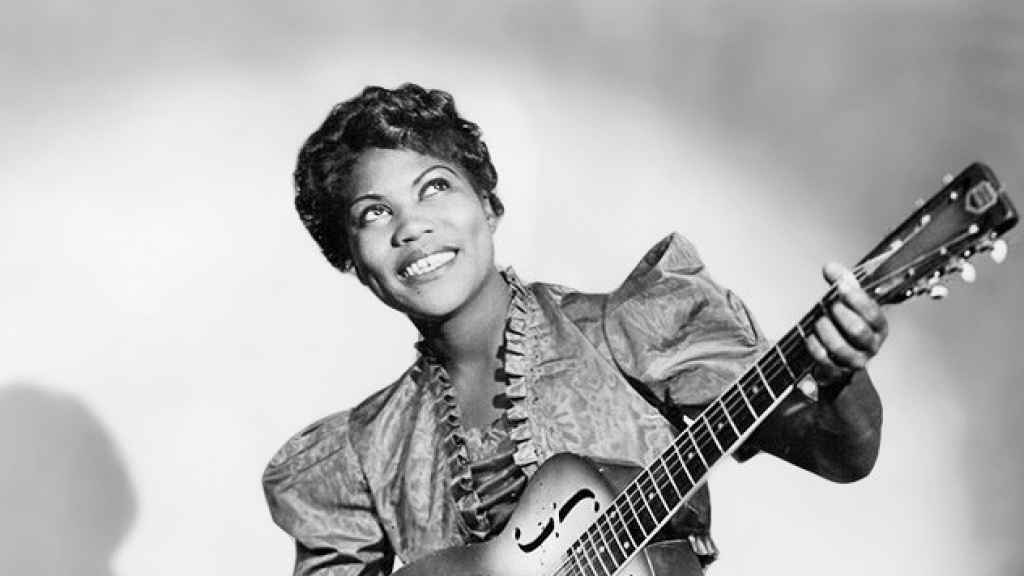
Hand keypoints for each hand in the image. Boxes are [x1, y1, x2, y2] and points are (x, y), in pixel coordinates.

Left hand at [806, 262, 888, 386]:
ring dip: (824, 330)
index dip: (855, 298)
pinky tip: (810, 336)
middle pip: (857, 330)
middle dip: (838, 314)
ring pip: (839, 346)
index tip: (840, 285)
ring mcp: (856, 360)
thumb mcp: (849, 303)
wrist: (841, 358)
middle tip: (828, 306)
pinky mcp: (838, 372)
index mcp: (879, 326)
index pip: (872, 312)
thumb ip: (842, 283)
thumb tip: (830, 267)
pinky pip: (824, 359)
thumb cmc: (846, 323)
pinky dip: (813, 345)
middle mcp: (872, 345)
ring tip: (818, 320)